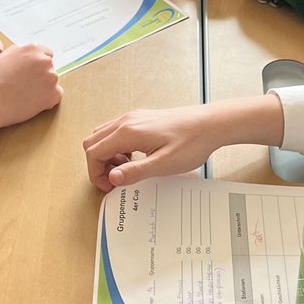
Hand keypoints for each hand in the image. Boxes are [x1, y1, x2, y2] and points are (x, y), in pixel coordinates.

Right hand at [0, 43, 62, 126]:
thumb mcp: (4, 57)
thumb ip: (21, 52)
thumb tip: (30, 54)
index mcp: (33, 48)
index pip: (46, 53)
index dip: (37, 64)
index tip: (31, 73)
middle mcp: (44, 60)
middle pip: (49, 67)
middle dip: (40, 75)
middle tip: (25, 85)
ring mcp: (51, 77)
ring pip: (52, 82)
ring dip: (43, 87)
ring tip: (25, 94)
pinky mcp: (54, 94)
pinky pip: (55, 96)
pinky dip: (47, 100)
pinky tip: (32, 101)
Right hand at [84, 106, 224, 190]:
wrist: (210, 124)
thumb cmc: (191, 142)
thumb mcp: (163, 164)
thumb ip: (134, 172)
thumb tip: (112, 177)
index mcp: (128, 132)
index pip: (94, 152)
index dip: (95, 173)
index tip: (108, 185)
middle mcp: (127, 121)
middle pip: (93, 142)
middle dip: (97, 164)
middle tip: (112, 180)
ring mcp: (134, 118)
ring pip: (103, 135)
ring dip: (106, 155)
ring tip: (124, 170)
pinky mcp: (142, 119)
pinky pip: (116, 132)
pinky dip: (116, 147)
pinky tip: (133, 158)